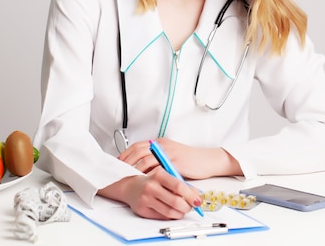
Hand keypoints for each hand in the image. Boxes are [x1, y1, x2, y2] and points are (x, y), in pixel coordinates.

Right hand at [98, 168, 202, 219]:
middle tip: (191, 207)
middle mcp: (151, 186)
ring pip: (170, 212)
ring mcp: (146, 199)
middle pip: (176, 201)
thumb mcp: (164, 176)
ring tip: (182, 209)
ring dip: (180, 213)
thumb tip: (196, 194)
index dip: (191, 195)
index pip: (179, 186)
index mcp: (158, 174)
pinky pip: (162, 216)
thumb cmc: (151, 180)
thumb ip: (179, 183)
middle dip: (187, 207)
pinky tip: (172, 211)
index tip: (198, 199)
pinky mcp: (143, 210)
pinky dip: (171, 216)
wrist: (130, 186)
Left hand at [118, 138, 241, 178]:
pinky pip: (158, 168)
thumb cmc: (190, 161)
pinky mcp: (174, 161)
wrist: (207, 161)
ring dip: (135, 168)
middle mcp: (162, 145)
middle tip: (117, 170)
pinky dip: (149, 174)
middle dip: (126, 161)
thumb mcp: (171, 157)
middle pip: (138, 151)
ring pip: (146, 159)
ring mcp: (168, 152)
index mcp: (160, 143)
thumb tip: (143, 168)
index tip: (117, 162)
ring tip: (126, 176)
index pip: (137, 146)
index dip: (126, 154)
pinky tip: (143, 181)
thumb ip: (158, 160)